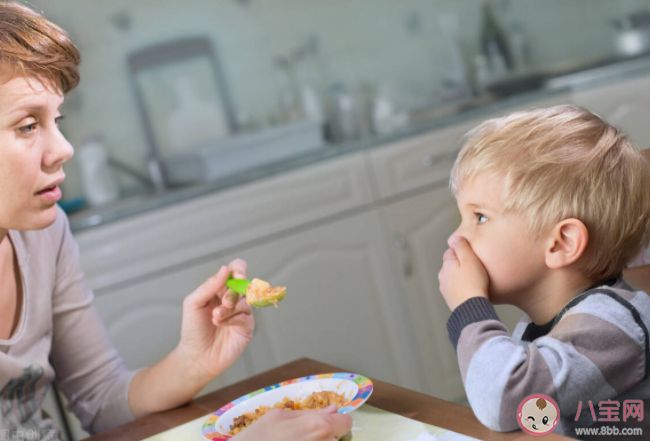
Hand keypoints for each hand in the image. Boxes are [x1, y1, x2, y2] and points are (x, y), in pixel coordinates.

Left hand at [177, 259, 254, 380]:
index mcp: (221, 289)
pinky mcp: (247, 327)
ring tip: (215, 317)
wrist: (196, 355)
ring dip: (230, 308)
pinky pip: (246, 316)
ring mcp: (242, 313)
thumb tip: (225, 269)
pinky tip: (221, 324)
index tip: (236, 275)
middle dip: (232, 293)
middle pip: (244, 285)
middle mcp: (234, 299)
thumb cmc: (193, 329)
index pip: (236, 270)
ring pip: (245, 301)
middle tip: (223, 303)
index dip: (239, 269)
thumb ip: (209, 285)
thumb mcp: (194, 303)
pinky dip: (233, 319)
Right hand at [232, 406, 352, 440]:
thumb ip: (308, 413)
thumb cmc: (257, 438)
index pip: (346, 423)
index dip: (337, 422)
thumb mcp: (278, 416)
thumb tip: (333, 410)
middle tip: (300, 439)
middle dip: (324, 437)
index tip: (324, 426)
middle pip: (336, 439)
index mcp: (319, 426)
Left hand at [438, 236, 488, 310]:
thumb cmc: (474, 283)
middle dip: (461, 265)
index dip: (462, 252)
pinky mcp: (450, 299)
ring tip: (475, 281)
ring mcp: (445, 289)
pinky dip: (462, 288)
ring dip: (461, 277)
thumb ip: (462, 247)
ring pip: (453, 278)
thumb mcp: (470, 260)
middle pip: (451, 265)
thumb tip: (455, 238)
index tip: (472, 257)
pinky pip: (456, 289)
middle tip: (476, 269)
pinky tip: (472, 291)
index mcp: (446, 264)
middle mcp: (442, 276)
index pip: (450, 252)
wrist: (472, 308)